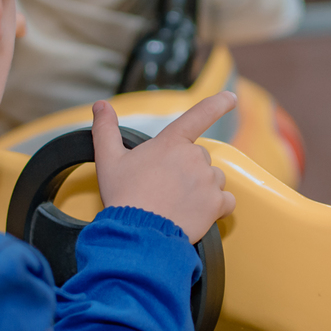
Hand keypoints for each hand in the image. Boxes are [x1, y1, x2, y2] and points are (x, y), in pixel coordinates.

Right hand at [92, 92, 237, 242]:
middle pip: (200, 157)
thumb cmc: (123, 196)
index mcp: (171, 143)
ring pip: (214, 179)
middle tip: (166, 187)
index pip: (200, 114)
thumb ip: (106, 129)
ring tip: (178, 202)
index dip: (218, 103)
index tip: (230, 98)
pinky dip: (216, 207)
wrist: (138, 233)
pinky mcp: (216, 203)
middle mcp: (194, 157)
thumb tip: (100, 105)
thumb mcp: (108, 159)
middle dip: (187, 169)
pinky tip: (197, 213)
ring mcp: (207, 180)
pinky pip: (226, 201)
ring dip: (202, 188)